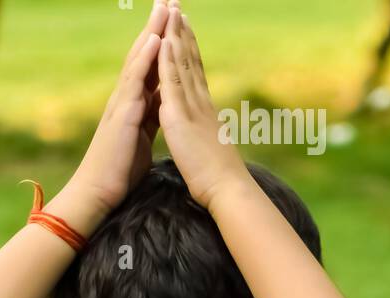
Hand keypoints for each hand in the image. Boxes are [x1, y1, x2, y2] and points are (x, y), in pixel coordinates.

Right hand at [63, 0, 168, 223]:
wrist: (98, 194)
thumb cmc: (118, 172)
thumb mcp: (141, 139)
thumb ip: (149, 120)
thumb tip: (159, 111)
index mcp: (134, 105)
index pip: (151, 68)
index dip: (162, 44)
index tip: (174, 22)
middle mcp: (126, 98)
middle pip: (144, 56)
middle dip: (157, 28)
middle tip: (168, 0)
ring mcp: (122, 104)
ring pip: (139, 61)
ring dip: (152, 32)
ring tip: (164, 7)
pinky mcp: (122, 115)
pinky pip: (135, 81)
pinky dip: (146, 59)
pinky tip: (156, 39)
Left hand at [157, 2, 249, 211]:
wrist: (225, 188)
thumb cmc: (217, 176)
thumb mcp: (208, 147)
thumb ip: (204, 132)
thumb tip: (206, 131)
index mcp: (203, 109)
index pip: (195, 72)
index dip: (189, 48)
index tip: (184, 27)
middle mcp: (200, 101)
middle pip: (190, 59)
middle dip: (182, 32)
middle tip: (177, 6)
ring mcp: (191, 106)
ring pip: (182, 63)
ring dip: (176, 35)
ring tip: (171, 10)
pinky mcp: (180, 116)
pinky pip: (173, 81)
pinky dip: (169, 59)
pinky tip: (164, 40)